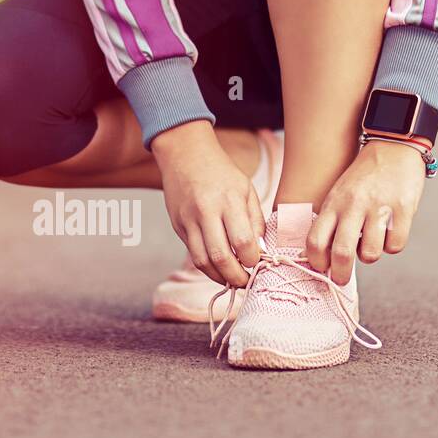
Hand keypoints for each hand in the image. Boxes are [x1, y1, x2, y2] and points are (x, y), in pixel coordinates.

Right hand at [152, 121, 263, 286]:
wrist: (184, 155)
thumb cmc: (221, 173)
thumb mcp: (246, 189)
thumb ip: (255, 220)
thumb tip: (259, 251)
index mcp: (229, 200)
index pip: (242, 240)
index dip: (252, 259)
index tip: (258, 263)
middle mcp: (206, 211)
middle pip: (220, 256)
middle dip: (236, 276)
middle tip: (245, 282)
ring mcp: (189, 220)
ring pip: (202, 261)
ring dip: (218, 277)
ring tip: (231, 280)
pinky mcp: (178, 226)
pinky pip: (192, 253)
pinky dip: (206, 266)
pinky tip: (218, 269)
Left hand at [306, 139, 426, 284]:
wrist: (393, 147)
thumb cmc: (363, 178)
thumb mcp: (339, 194)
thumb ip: (331, 221)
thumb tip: (325, 257)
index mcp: (334, 203)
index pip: (315, 240)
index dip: (316, 262)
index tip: (321, 269)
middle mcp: (353, 206)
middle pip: (341, 252)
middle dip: (339, 274)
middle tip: (341, 280)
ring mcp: (379, 207)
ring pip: (370, 253)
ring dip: (370, 256)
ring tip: (371, 245)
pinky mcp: (403, 208)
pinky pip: (395, 245)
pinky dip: (392, 246)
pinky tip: (389, 234)